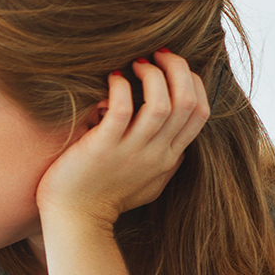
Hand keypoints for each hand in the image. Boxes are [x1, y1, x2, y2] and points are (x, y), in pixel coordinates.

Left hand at [36, 50, 209, 227]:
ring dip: (152, 75)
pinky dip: (121, 87)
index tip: (175, 67)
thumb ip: (165, 163)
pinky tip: (111, 79)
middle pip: (187, 102)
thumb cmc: (105, 199)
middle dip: (178, 68)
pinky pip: (122, 109)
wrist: (75, 220)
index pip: (200, 112)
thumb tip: (177, 144)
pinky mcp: (102, 148)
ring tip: (135, 63)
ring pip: (162, 104)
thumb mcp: (148, 183)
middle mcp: (156, 154)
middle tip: (158, 53)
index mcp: (169, 157)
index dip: (194, 82)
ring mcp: (131, 151)